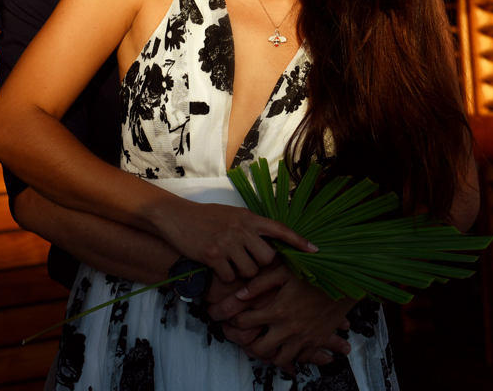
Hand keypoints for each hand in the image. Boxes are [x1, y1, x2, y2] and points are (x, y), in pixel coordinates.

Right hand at [153, 198, 315, 281]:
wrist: (176, 217)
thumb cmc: (205, 218)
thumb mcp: (232, 215)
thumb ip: (250, 226)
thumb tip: (269, 242)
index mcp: (248, 217)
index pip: (280, 228)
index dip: (298, 241)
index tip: (315, 250)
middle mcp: (241, 228)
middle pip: (267, 258)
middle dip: (260, 265)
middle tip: (248, 262)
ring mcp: (227, 242)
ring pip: (250, 270)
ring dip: (242, 273)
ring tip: (230, 263)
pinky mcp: (213, 255)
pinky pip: (231, 277)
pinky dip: (226, 277)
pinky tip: (217, 268)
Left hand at [208, 262, 355, 373]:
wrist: (345, 281)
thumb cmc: (313, 273)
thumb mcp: (283, 272)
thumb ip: (259, 284)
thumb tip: (238, 295)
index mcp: (278, 310)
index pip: (244, 323)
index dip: (233, 320)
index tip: (231, 316)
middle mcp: (289, 328)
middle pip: (258, 348)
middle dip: (248, 344)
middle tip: (246, 335)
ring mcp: (304, 337)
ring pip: (279, 359)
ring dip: (271, 353)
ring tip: (267, 341)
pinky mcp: (317, 341)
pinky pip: (300, 358)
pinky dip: (293, 354)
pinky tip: (288, 343)